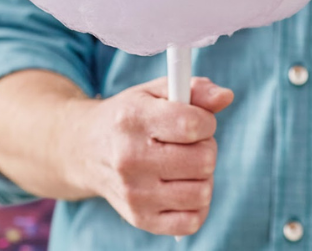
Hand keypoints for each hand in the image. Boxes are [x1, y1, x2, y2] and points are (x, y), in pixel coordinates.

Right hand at [70, 76, 233, 236]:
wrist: (85, 149)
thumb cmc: (128, 115)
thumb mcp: (155, 91)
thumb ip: (194, 89)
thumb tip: (226, 96)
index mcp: (133, 119)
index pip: (192, 125)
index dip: (205, 120)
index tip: (197, 119)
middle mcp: (130, 159)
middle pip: (203, 160)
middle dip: (205, 146)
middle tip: (188, 141)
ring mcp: (134, 194)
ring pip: (202, 191)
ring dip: (202, 175)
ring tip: (184, 162)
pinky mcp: (140, 219)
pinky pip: (192, 221)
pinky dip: (196, 203)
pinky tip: (182, 185)